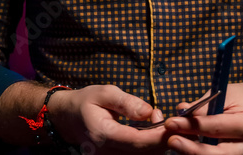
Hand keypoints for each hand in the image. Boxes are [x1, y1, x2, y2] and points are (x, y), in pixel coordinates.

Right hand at [47, 84, 172, 152]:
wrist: (68, 118)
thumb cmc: (86, 102)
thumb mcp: (104, 93)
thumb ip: (126, 102)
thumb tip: (149, 111)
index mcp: (103, 134)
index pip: (137, 141)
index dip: (159, 136)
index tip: (174, 125)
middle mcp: (107, 152)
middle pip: (144, 154)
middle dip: (162, 139)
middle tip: (163, 117)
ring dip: (157, 144)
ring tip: (156, 122)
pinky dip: (149, 148)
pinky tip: (150, 132)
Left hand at [162, 82, 242, 154]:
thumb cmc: (237, 98)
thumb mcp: (222, 95)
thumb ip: (202, 107)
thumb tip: (180, 112)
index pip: (216, 128)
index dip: (192, 126)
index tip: (172, 122)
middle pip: (218, 154)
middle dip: (192, 149)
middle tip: (172, 140)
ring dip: (193, 153)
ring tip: (176, 142)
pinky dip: (198, 153)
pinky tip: (186, 146)